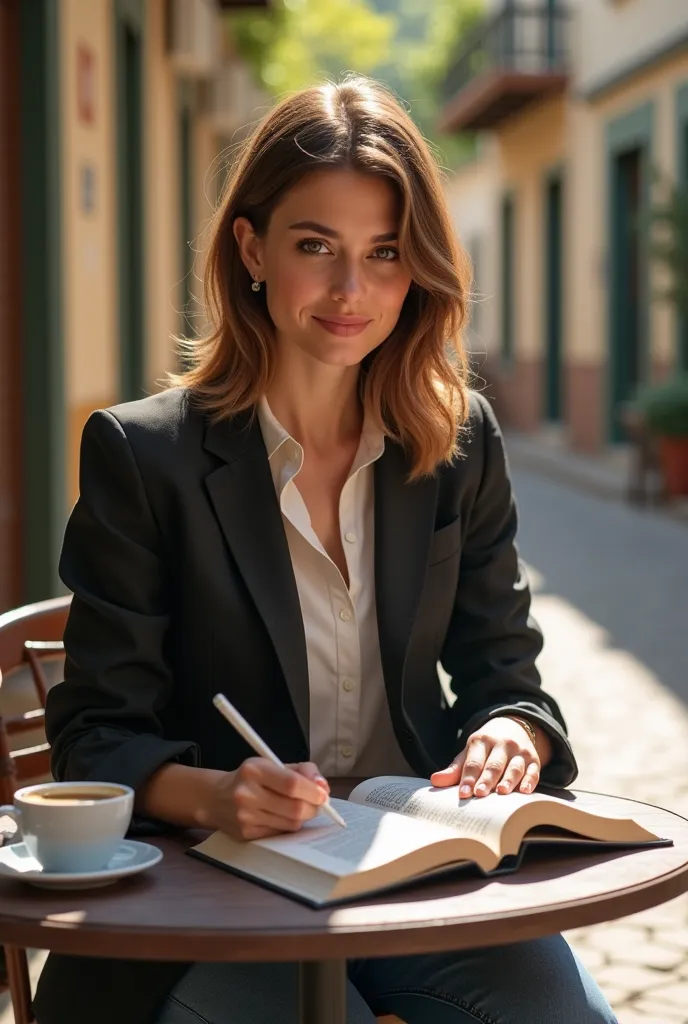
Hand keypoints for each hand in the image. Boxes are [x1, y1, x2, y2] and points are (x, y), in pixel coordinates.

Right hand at [204, 759, 329, 840]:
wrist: (216, 798)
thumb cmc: (251, 778)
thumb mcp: (272, 764)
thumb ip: (301, 771)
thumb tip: (323, 787)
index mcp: (255, 770)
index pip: (292, 784)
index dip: (313, 791)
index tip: (323, 794)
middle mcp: (247, 794)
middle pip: (295, 808)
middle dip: (313, 807)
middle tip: (317, 804)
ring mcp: (245, 817)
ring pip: (290, 824)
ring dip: (302, 817)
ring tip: (299, 808)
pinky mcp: (246, 834)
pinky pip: (280, 833)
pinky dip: (288, 826)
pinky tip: (282, 816)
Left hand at [430, 717, 550, 797]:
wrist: (513, 727)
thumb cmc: (486, 748)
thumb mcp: (470, 753)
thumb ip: (454, 769)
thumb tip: (435, 781)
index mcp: (481, 741)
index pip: (474, 761)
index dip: (468, 777)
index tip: (463, 793)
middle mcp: (501, 744)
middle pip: (493, 764)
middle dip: (486, 779)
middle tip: (479, 794)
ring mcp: (519, 751)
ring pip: (514, 767)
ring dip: (508, 780)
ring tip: (501, 792)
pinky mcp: (534, 760)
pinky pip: (533, 771)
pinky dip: (530, 781)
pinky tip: (524, 791)